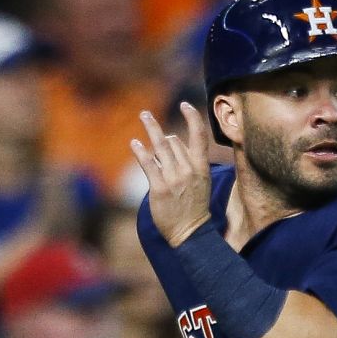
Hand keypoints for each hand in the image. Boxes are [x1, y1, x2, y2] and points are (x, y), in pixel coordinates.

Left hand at [132, 102, 214, 247]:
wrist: (191, 233)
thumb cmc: (194, 207)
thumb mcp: (200, 183)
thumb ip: (188, 162)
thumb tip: (172, 139)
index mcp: (201, 169)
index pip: (200, 138)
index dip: (192, 118)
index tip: (184, 105)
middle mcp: (189, 171)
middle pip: (174, 142)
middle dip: (162, 135)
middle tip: (147, 119)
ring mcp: (174, 179)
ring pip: (161, 147)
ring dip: (151, 129)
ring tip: (144, 115)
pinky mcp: (159, 188)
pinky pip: (148, 164)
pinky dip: (140, 152)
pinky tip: (135, 143)